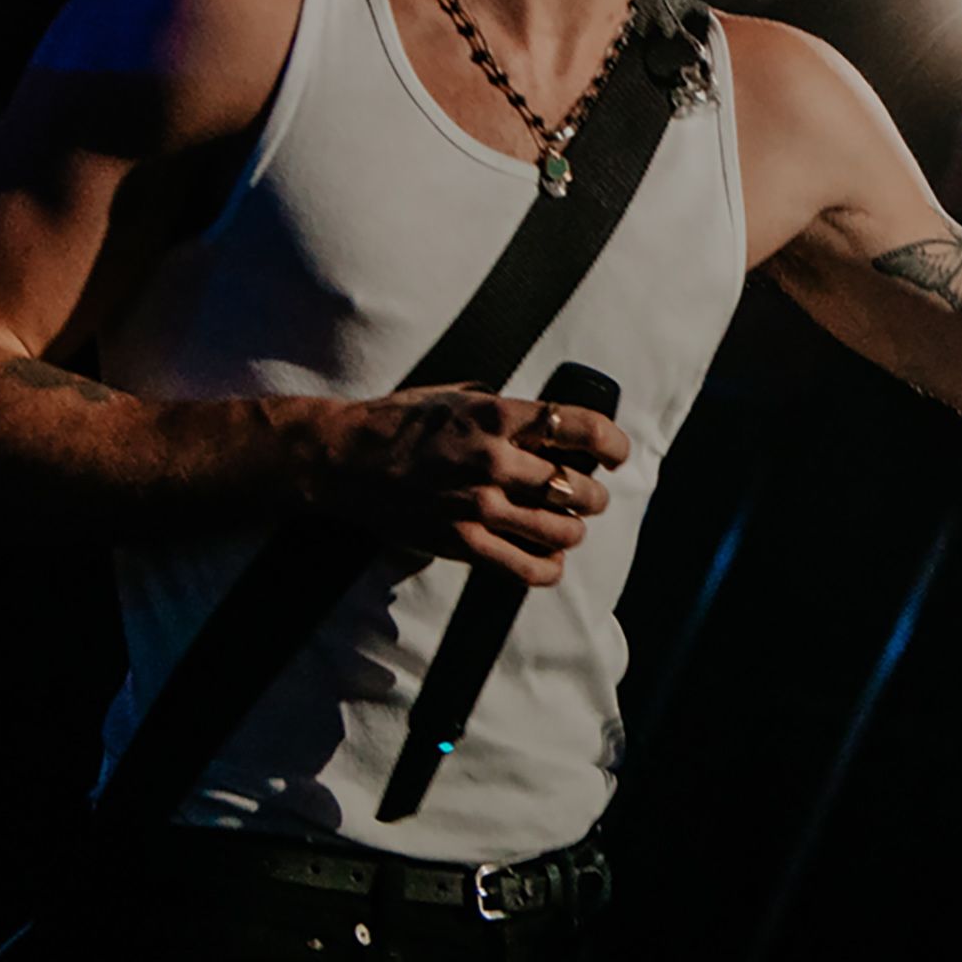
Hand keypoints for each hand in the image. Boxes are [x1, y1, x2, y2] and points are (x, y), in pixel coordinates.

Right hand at [311, 384, 627, 586]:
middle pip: (576, 486)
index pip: (579, 427)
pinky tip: (551, 559)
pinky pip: (525, 567)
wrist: (344, 459)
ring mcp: (478, 504)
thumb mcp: (457, 394)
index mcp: (496, 415)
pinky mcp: (461, 542)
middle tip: (590, 495)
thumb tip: (547, 421)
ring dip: (575, 530)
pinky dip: (549, 567)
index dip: (612, 442)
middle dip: (593, 494)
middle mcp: (494, 460)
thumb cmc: (400, 421)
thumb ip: (504, 408)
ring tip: (571, 527)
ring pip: (561, 529)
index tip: (617, 452)